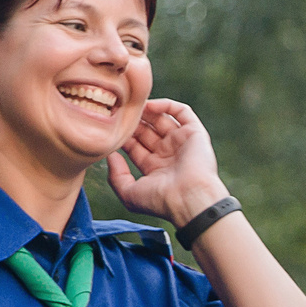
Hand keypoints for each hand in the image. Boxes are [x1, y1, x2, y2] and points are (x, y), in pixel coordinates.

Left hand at [108, 98, 229, 228]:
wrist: (189, 199)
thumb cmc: (161, 201)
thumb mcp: (129, 194)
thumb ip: (116, 176)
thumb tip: (110, 155)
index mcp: (155, 168)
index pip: (135, 146)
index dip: (123, 136)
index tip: (110, 129)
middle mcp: (169, 154)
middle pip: (147, 131)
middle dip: (133, 122)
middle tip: (119, 114)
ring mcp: (182, 142)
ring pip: (162, 119)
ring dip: (147, 111)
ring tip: (133, 106)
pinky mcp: (194, 133)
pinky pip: (182, 112)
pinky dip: (166, 105)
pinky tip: (150, 106)